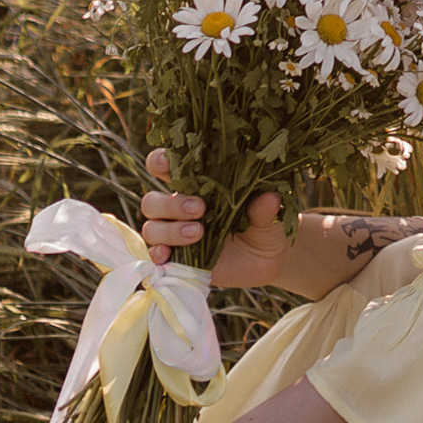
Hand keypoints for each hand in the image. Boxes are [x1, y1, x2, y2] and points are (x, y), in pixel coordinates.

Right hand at [141, 151, 292, 290]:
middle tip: (200, 208)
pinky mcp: (174, 260)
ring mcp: (173, 234)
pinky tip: (169, 255)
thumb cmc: (263, 227)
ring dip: (170, 230)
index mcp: (197, 186)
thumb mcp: (268, 218)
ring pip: (151, 227)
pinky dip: (157, 254)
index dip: (159, 161)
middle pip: (152, 201)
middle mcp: (178, 208)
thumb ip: (264, 210)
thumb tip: (270, 198)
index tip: (168, 162)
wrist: (265, 261)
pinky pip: (154, 256)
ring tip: (198, 232)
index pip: (165, 167)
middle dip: (171, 203)